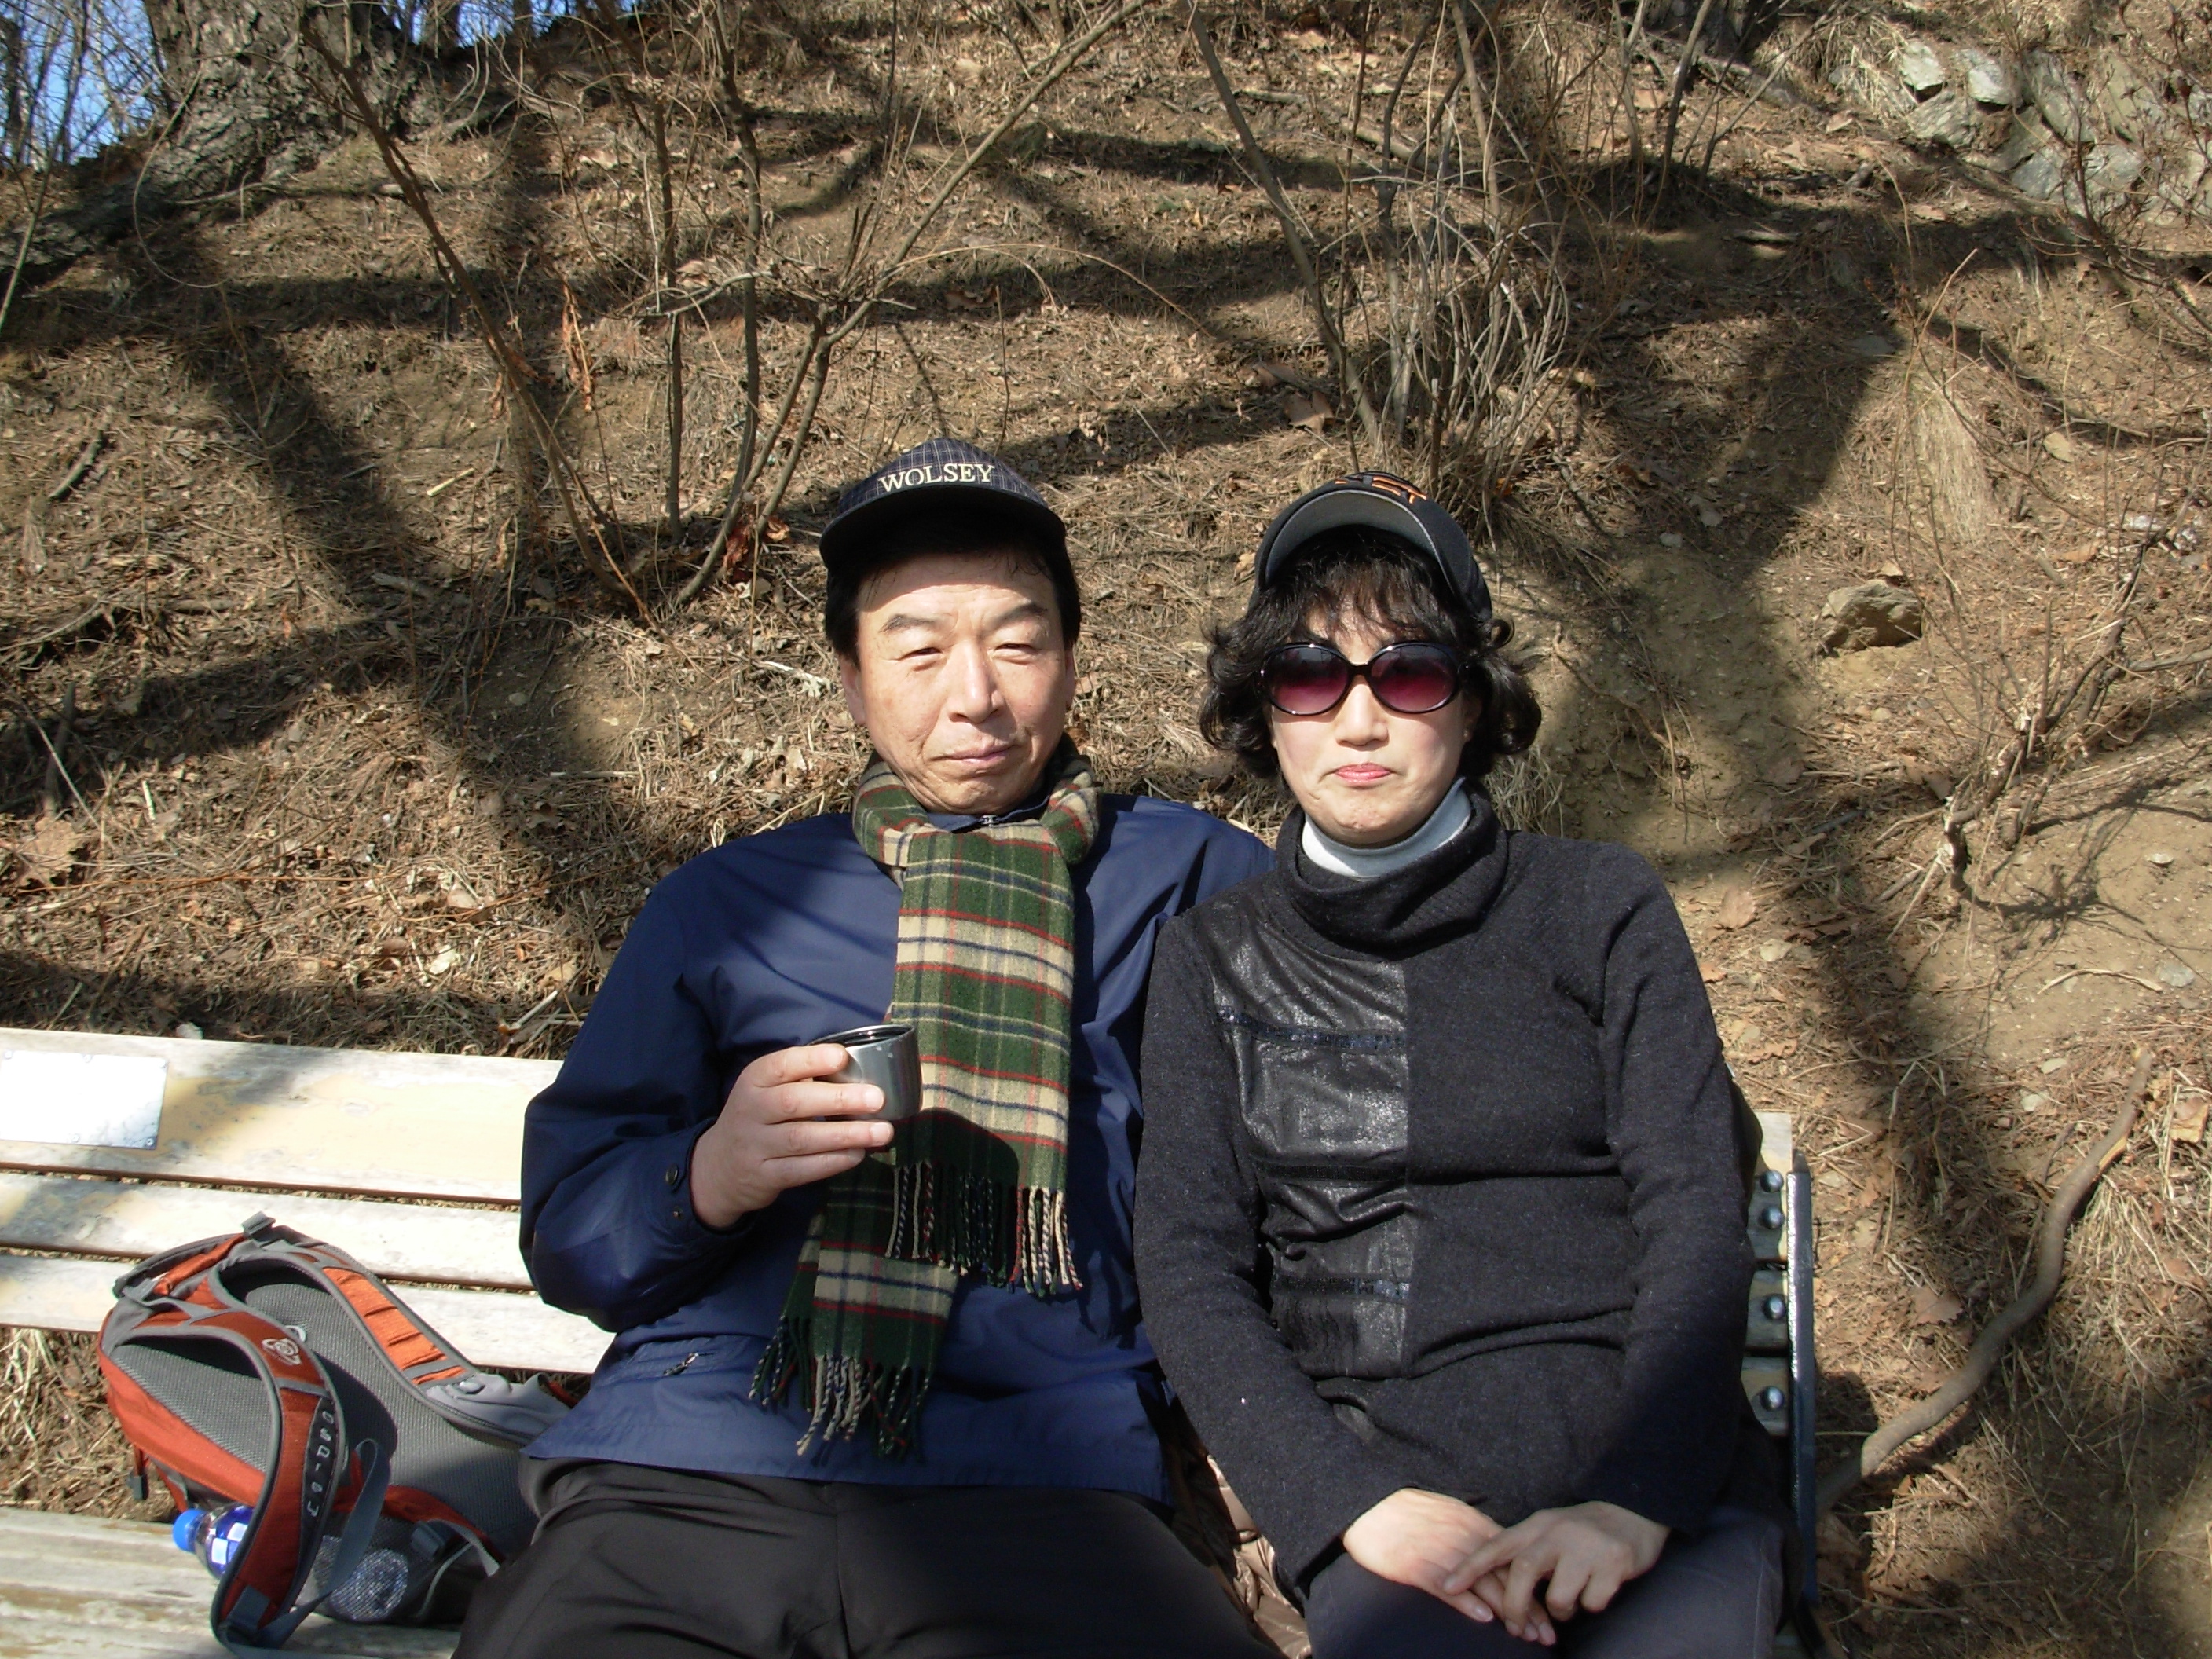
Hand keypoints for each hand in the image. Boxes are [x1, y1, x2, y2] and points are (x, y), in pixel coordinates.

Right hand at [689, 1044, 890, 1227]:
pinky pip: (802, 1169)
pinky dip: (832, 1162)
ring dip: (846, 1134)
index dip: (811, 1060)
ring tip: (881, 1131)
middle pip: (794, 1103)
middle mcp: (751, 1111)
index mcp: (754, 1081)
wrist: (719, 1167)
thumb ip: (800, 1079)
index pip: (780, 1065)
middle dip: (839, 1099)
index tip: (843, 1057)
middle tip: (877, 1098)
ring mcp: (755, 1146)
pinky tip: (858, 1154)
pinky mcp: (764, 1177)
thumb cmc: (758, 1118)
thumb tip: (855, 1069)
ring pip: (802, 1139)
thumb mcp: (766, 1091)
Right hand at [1341, 1489, 1550, 1641]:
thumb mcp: (1450, 1512)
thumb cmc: (1408, 1510)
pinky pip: (1445, 1586)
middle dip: (1527, 1607)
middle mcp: (1462, 1537)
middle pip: (1503, 1575)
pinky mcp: (1414, 1564)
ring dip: (1507, 1610)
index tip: (1548, 1614)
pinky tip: (1483, 1618)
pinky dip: (1465, 1602)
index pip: (1512, 1560)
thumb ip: (1476, 1532)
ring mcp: (1439, 1550)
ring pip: (1481, 1584)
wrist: (1368, 1502)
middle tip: (1546, 1634)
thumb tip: (1501, 1555)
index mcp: (1472, 1524)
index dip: (1532, 1588)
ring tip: (1525, 1634)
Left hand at [1445, 1502, 1667, 1640]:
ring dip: (1560, 1611)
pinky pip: (1591, 1602)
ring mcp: (1587, 1547)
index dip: (1470, 1567)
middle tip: (1513, 1628)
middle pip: (1522, 1572)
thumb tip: (1495, 1587)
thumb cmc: (1583, 1531)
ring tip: (1568, 1604)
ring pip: (1558, 1597)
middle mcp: (1559, 1532)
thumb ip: (1526, 1551)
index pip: (1497, 1545)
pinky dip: (1590, 1605)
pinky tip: (1597, 1591)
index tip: (1447, 1587)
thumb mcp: (1550, 1530)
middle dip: (1513, 1606)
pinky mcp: (1613, 1563)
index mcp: (1538, 1525)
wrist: (1633, 1514)